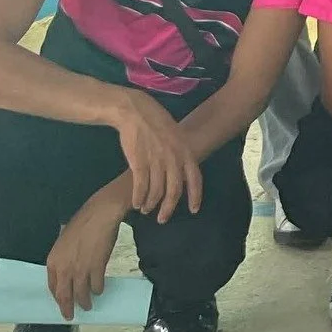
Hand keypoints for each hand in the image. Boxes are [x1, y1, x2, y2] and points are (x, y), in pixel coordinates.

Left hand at [45, 187, 125, 318]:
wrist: (100, 214)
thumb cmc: (83, 224)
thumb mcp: (65, 242)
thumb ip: (64, 258)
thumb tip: (68, 270)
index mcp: (53, 262)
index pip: (52, 287)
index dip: (58, 298)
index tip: (62, 303)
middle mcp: (64, 269)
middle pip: (64, 295)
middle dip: (67, 308)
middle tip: (70, 316)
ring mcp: (80, 270)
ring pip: (81, 294)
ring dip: (85, 302)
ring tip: (88, 306)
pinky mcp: (96, 268)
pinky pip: (96, 285)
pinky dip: (98, 289)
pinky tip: (99, 290)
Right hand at [109, 90, 200, 221]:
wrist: (136, 112)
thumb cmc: (156, 123)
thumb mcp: (176, 135)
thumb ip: (180, 153)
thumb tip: (182, 171)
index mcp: (185, 151)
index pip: (195, 178)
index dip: (195, 196)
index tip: (194, 210)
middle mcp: (173, 158)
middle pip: (174, 191)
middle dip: (169, 208)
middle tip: (162, 219)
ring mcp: (156, 161)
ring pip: (156, 191)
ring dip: (150, 204)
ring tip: (146, 210)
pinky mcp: (139, 162)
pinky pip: (140, 187)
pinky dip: (138, 198)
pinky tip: (136, 204)